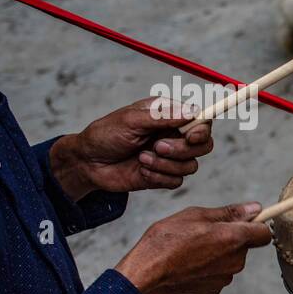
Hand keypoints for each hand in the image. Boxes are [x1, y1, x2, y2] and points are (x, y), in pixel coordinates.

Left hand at [48, 98, 211, 200]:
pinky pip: (177, 181)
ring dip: (165, 164)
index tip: (191, 136)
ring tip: (142, 158)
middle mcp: (174, 135)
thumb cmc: (106, 135)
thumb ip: (163, 116)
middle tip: (158, 147)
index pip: (201, 120)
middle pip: (204, 145)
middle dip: (183, 150)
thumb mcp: (131, 120)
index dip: (202, 129)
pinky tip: (140, 170)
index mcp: (169, 115)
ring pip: (191, 166)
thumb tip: (192, 112)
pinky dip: (158, 177)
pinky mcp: (164, 176)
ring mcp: (171, 157)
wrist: (88, 162)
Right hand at [115, 204, 271, 293]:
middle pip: (245, 245)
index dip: (256, 225)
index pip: (265, 232)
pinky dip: (210, 267)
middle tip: (205, 232)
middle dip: (232, 237)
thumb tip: (256, 209)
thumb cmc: (167, 240)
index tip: (245, 220)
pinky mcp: (215, 288)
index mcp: (234, 238)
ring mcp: (226, 277)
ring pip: (231, 258)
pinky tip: (190, 263)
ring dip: (220, 252)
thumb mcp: (195, 215)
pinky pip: (220, 272)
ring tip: (193, 247)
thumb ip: (229, 213)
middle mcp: (236, 260)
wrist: (147, 274)